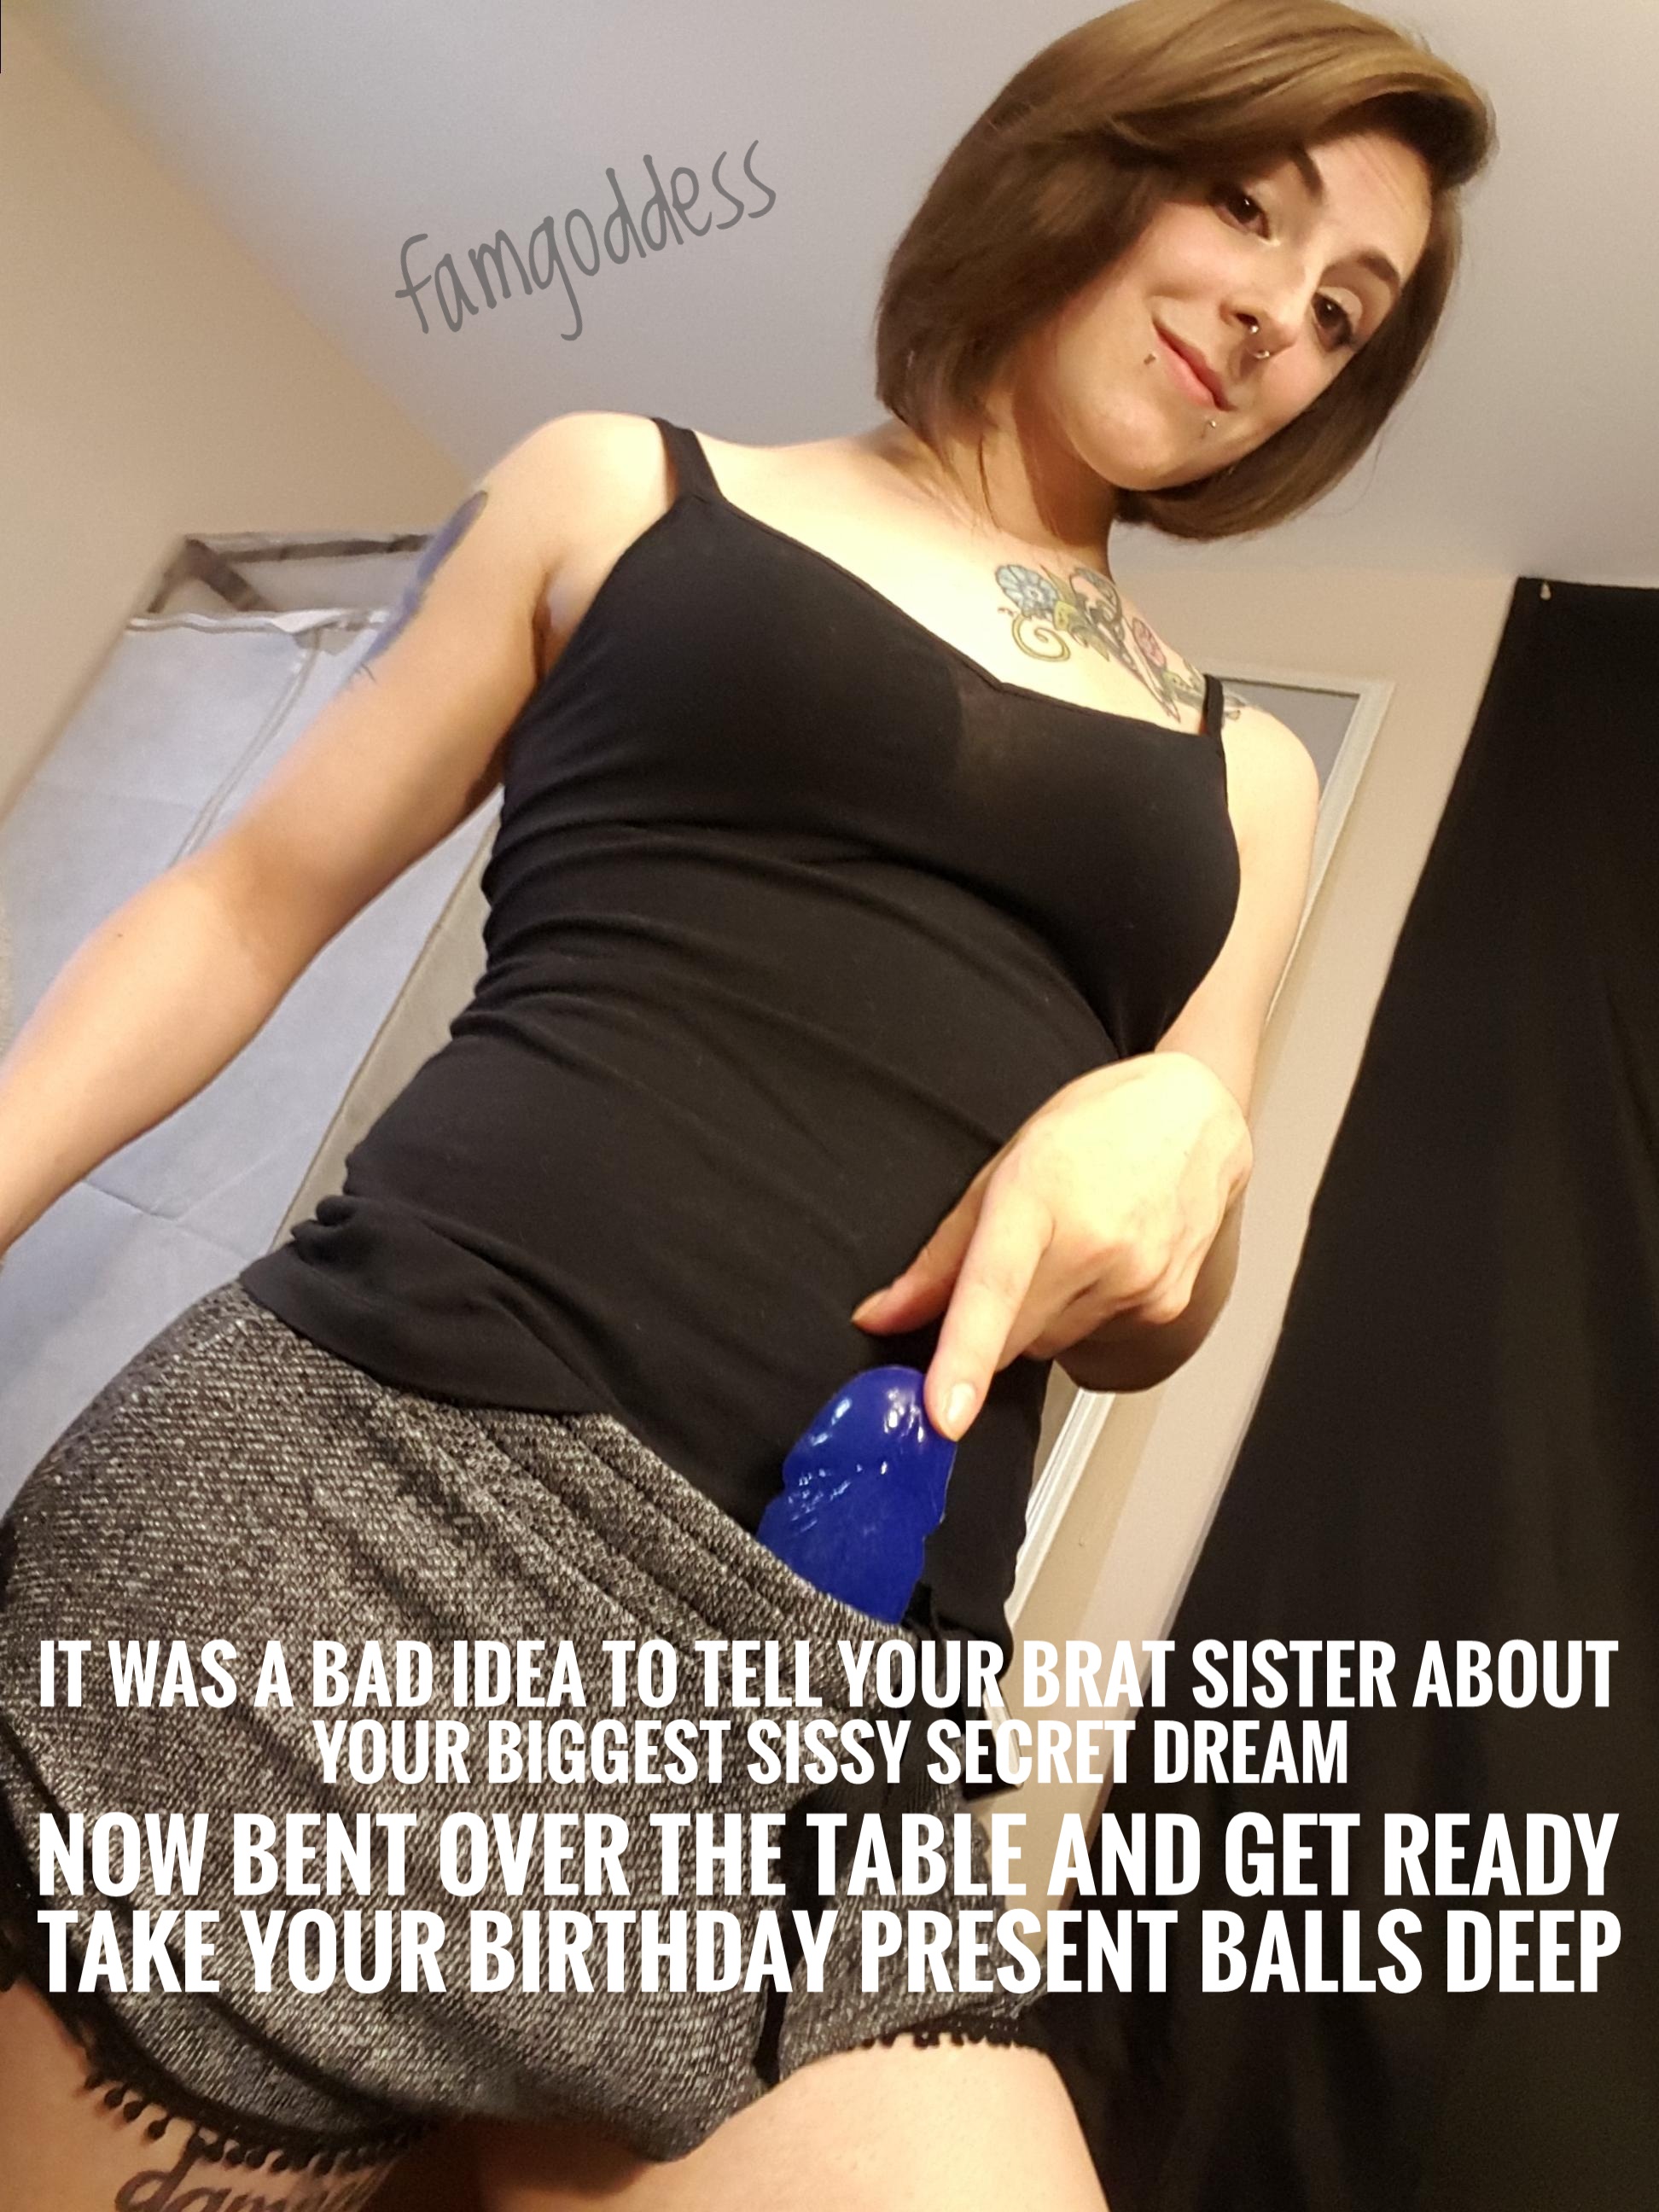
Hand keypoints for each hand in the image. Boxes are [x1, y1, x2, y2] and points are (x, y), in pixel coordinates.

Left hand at [850, 1052, 1252, 1439]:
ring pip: (1048, 1345)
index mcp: (1039, 1196)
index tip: (944, 1415)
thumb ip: (939, 1256)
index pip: (993, 1289)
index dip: (964, 1358)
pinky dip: (1080, 1316)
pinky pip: (1090, 1339)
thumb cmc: (1095, 1127)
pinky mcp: (1165, 1308)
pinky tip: (1100, 1264)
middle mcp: (1096, 1244)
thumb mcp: (1003, 1169)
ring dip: (1038, 1317)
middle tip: (1008, 1263)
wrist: (1195, 1116)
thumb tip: (881, 1317)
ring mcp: (1138, 1281)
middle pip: (1009, 1338)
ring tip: (1066, 1246)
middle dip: (988, 1325)